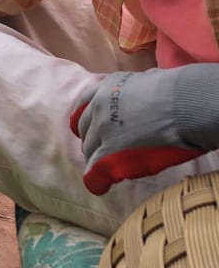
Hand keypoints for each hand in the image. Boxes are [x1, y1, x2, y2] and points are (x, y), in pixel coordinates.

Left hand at [70, 65, 218, 194]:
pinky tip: (101, 187)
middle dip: (93, 140)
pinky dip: (96, 181)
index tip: (92, 129)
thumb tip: (144, 87)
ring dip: (96, 159)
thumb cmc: (176, 93)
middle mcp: (98, 107)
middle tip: (103, 151)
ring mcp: (102, 130)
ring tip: (108, 168)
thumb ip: (136, 90)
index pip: (84, 105)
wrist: (182, 105)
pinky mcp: (109, 153)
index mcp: (106, 87)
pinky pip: (95, 171)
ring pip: (89, 150)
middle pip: (84, 129)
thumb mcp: (147, 80)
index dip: (88, 120)